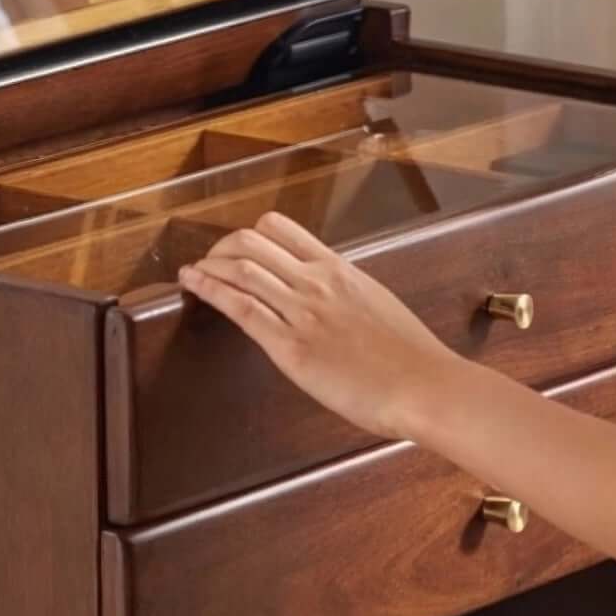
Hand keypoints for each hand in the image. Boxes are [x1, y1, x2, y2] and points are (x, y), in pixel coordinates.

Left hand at [177, 211, 461, 438]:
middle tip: (208, 262)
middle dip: (221, 248)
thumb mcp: (376, 305)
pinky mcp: (291, 347)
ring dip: (208, 267)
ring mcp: (302, 312)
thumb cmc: (410, 357)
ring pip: (241, 270)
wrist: (424, 386)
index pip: (281, 229)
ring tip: (191, 272)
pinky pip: (242, 309)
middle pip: (251, 243)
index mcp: (338, 269)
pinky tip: (193, 285)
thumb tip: (328, 298)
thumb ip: (346, 295)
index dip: (250, 233)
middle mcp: (316, 282)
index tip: (236, 246)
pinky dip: (210, 291)